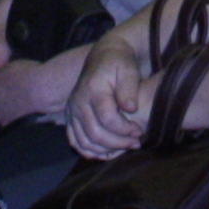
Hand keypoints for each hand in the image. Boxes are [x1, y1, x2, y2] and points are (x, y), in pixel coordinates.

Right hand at [59, 22, 160, 158]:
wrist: (103, 57)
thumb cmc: (120, 64)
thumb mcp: (129, 70)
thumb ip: (129, 88)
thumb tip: (130, 109)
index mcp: (92, 89)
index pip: (107, 118)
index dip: (125, 129)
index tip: (139, 131)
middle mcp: (77, 102)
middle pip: (94, 133)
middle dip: (118, 142)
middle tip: (135, 143)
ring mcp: (71, 111)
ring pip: (84, 142)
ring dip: (105, 150)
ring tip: (124, 147)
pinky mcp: (70, 118)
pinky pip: (76, 142)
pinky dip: (90, 152)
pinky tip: (108, 152)